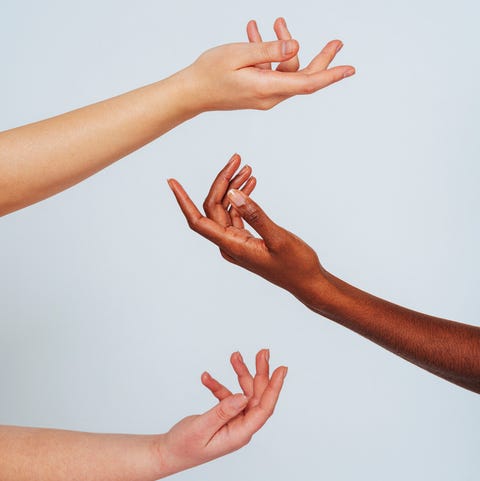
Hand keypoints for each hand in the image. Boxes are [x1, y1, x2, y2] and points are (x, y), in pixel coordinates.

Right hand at [156, 349, 286, 476]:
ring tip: (235, 356)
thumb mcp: (202, 428)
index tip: (282, 369)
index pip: (264, 409)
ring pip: (244, 392)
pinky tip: (206, 378)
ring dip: (240, 374)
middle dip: (261, 373)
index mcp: (240, 434)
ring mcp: (233, 420)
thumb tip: (243, 396)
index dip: (274, 388)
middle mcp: (240, 426)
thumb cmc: (184, 446)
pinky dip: (217, 385)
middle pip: (257, 396)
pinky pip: (226, 396)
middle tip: (263, 352)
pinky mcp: (224, 416)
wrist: (169, 452)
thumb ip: (223, 412)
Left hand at [167, 154, 325, 301]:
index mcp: (232, 246)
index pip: (198, 221)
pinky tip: (251, 184)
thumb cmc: (296, 264)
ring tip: (247, 168)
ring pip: (226, 209)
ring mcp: (236, 243)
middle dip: (222, 182)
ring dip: (233, 188)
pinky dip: (242, 198)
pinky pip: (236, 215)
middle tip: (237, 160)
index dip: (183, 201)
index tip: (172, 182)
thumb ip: (255, 216)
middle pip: (214, 208)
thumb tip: (233, 194)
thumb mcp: (278, 238)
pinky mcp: (246, 241)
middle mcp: (229, 245)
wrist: (307, 282)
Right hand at [182, 17, 354, 111]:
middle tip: (337, 42)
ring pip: (286, 70)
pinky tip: (256, 33)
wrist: (192, 93)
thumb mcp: (239, 55)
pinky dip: (268, 54)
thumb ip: (268, 50)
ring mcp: (263, 95)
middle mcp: (269, 96)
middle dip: (320, 59)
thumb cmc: (210, 73)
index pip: (307, 82)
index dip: (330, 74)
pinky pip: (271, 71)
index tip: (349, 69)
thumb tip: (295, 46)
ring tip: (273, 22)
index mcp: (267, 88)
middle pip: (303, 77)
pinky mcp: (257, 91)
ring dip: (282, 46)